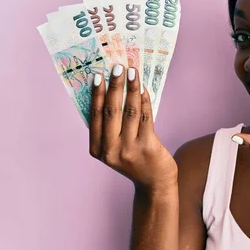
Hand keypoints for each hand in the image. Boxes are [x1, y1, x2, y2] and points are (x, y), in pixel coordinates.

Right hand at [89, 64, 176, 196]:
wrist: (154, 183)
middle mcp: (110, 150)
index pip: (94, 116)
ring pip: (129, 112)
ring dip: (131, 89)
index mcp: (97, 149)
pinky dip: (144, 101)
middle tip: (117, 66)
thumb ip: (111, 127)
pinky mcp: (147, 147)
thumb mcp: (116, 147)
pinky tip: (144, 89)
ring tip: (133, 72)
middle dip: (114, 86)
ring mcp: (129, 150)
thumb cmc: (135, 159)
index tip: (97, 75)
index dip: (96, 94)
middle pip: (111, 111)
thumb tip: (112, 91)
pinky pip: (145, 118)